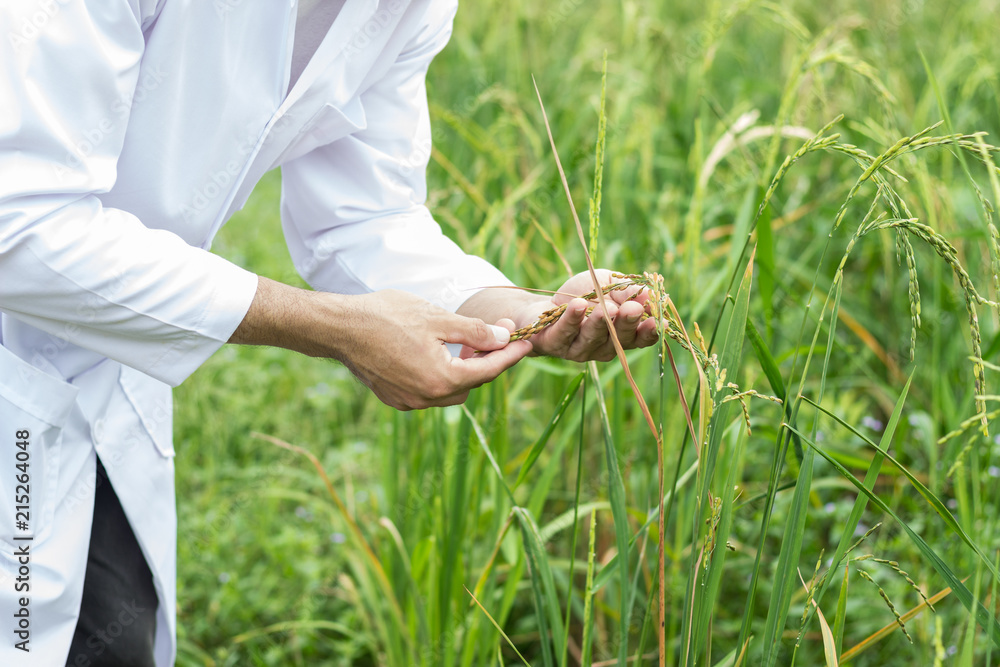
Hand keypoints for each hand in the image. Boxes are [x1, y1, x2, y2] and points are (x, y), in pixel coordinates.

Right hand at [230, 278, 531, 409]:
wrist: (337, 327)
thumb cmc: (385, 316)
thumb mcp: (436, 317)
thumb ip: (473, 330)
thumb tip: (502, 337)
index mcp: (441, 379)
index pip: (488, 370)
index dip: (511, 354)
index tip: (526, 341)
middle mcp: (426, 398)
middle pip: (471, 384)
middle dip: (486, 361)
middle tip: (492, 334)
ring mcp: (408, 401)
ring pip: (450, 390)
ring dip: (463, 369)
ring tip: (464, 340)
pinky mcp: (393, 397)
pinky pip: (428, 391)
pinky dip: (440, 374)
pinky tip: (437, 351)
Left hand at [510, 269, 658, 361]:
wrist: (541, 306)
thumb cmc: (581, 295)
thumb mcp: (607, 285)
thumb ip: (628, 290)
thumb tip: (650, 294)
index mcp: (620, 336)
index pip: (640, 338)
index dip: (650, 332)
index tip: (660, 320)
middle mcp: (602, 347)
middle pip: (618, 340)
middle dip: (626, 324)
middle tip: (633, 309)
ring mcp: (579, 349)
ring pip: (592, 338)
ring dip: (600, 323)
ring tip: (606, 308)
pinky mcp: (554, 344)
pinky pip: (565, 332)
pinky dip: (572, 318)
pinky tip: (578, 305)